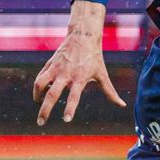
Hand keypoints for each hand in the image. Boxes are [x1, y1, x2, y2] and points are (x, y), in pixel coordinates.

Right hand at [33, 1, 126, 125]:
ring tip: (38, 104)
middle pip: (52, 94)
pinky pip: (40, 77)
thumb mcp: (103, 75)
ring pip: (40, 84)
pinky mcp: (49, 64)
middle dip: (45, 109)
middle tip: (41, 122)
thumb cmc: (94, 58)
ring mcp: (56, 68)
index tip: (66, 120)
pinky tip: (40, 94)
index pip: (74, 96)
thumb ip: (110, 92)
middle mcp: (66, 74)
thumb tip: (122, 105)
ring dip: (37, 96)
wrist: (83, 36)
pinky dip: (38, 86)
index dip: (70, 108)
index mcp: (80, 78)